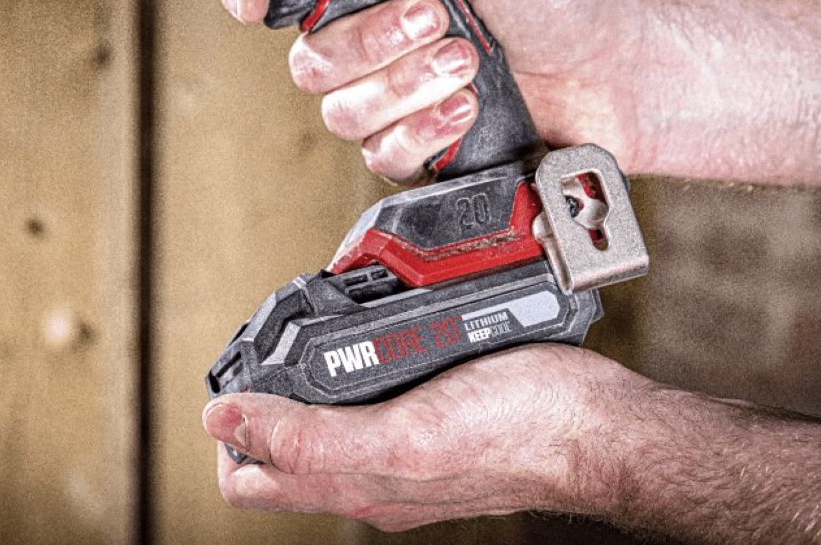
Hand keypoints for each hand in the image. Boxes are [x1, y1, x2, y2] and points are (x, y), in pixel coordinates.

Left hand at [201, 344, 647, 531]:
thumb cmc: (518, 432)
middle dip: (261, 397)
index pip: (247, 479)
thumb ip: (312, 438)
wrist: (596, 424)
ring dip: (304, 379)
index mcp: (352, 486)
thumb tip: (224, 422)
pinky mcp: (431, 416)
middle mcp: (369, 474)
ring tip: (308, 334)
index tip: (237, 377)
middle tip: (271, 345)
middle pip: (278, 446)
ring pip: (321, 420)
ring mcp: (400, 446)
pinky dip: (354, 365)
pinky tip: (368, 336)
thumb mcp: (404, 437)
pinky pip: (370, 395)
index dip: (229, 429)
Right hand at [219, 0, 649, 183]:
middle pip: (306, 57)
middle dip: (372, 40)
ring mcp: (393, 97)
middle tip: (437, 18)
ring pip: (339, 110)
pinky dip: (425, 128)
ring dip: (406, 85)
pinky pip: (380, 153)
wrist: (615, 70)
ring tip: (468, 62)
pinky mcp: (418, 149)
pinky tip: (469, 108)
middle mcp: (373, 37)